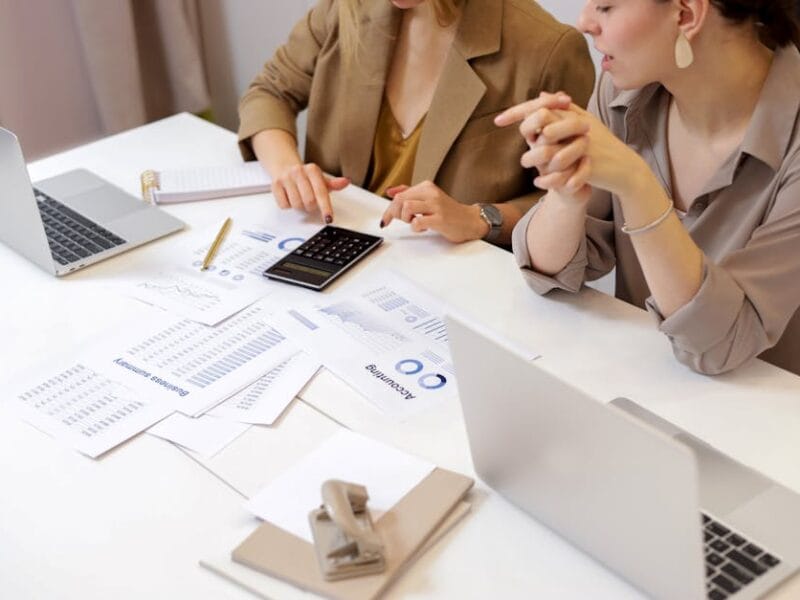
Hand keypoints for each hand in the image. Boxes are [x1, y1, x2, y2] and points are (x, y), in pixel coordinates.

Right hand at [271, 162, 349, 222]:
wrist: (285, 168)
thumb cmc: (306, 177)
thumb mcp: (321, 180)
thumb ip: (333, 184)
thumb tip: (345, 182)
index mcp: (312, 169)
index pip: (321, 192)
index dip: (325, 207)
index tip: (328, 218)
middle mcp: (298, 171)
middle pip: (309, 201)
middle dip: (311, 206)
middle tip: (310, 201)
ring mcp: (285, 178)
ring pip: (296, 205)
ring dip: (300, 206)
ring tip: (300, 197)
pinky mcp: (275, 185)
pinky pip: (284, 205)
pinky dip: (289, 205)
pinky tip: (290, 197)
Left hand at [379, 181, 488, 242]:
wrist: (470, 221)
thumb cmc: (449, 212)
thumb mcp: (428, 198)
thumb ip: (409, 193)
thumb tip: (390, 192)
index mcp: (426, 186)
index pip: (399, 194)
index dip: (389, 209)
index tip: (385, 219)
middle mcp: (431, 193)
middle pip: (400, 200)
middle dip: (394, 214)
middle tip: (402, 221)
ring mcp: (436, 206)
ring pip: (407, 207)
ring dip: (406, 219)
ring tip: (414, 222)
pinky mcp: (440, 219)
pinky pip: (418, 222)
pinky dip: (415, 228)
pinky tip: (423, 228)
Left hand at [502, 93, 645, 198]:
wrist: (623, 167)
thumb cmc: (600, 145)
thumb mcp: (581, 123)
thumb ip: (560, 110)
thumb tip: (540, 95)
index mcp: (573, 114)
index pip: (541, 106)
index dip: (518, 112)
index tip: (497, 121)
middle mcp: (576, 124)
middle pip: (542, 118)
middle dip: (525, 128)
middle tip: (516, 140)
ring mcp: (582, 143)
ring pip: (548, 146)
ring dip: (534, 157)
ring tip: (528, 165)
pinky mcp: (587, 163)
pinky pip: (561, 170)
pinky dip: (548, 178)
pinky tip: (539, 182)